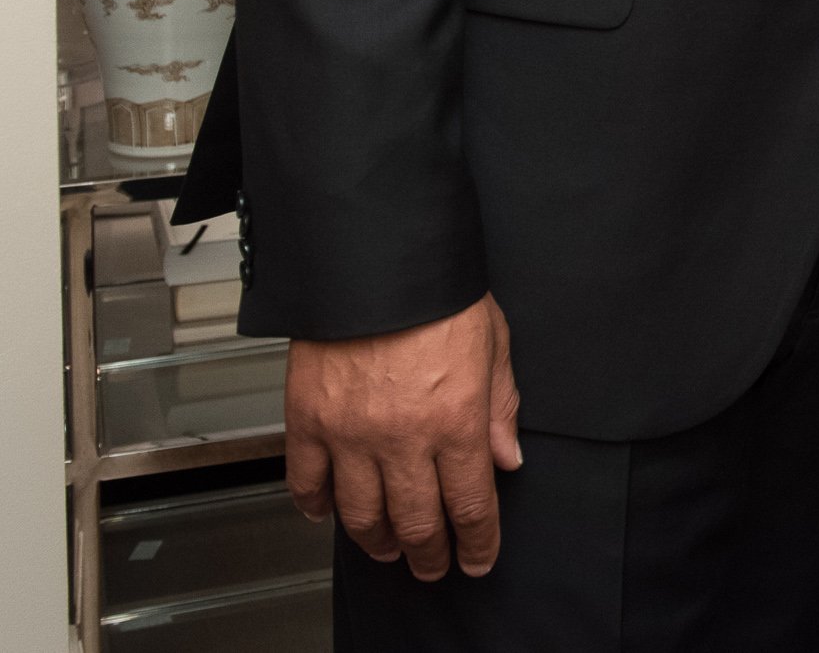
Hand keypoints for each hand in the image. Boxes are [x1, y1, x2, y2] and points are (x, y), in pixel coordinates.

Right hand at [285, 294, 522, 580]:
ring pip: (361, 514)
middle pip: (416, 520)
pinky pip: (306, 482)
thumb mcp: (495, 342)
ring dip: (377, 541)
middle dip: (429, 553)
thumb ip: (501, 407)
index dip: (477, 540)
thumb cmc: (438, 291)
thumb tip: (508, 457)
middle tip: (432, 565)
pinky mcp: (307, 421)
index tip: (478, 557)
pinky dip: (316, 506)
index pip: (471, 503)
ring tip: (389, 548)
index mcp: (455, 419)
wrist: (375, 258)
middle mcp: (402, 436)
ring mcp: (349, 434)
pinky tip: (328, 513)